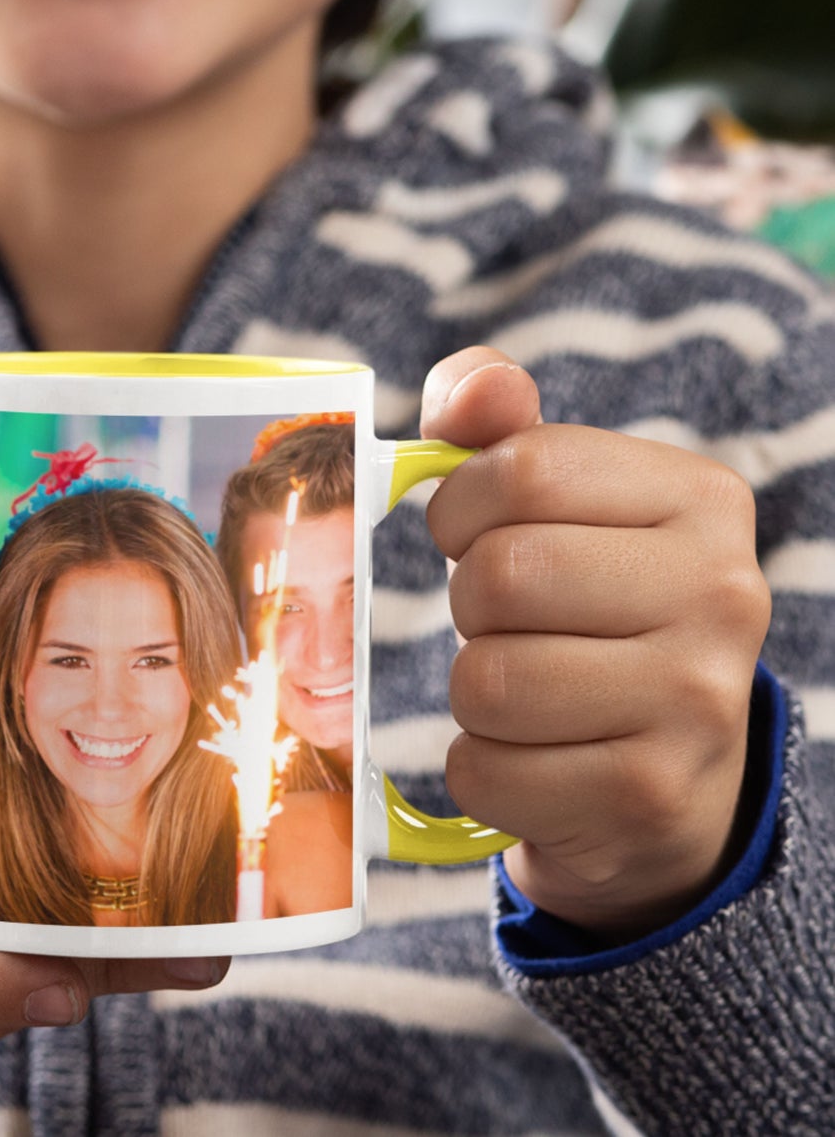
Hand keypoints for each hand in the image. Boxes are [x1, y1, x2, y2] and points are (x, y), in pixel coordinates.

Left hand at [420, 348, 771, 938]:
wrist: (664, 770)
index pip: (522, 469)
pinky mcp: (649, 794)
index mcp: (702, 499)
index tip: (471, 532)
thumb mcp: (554, 501)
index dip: (459, 505)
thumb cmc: (585, 605)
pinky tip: (532, 756)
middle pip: (499, 575)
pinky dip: (479, 766)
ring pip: (486, 680)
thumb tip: (475, 388)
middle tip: (506, 623)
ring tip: (524, 689)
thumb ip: (496, 425)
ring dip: (472, 690)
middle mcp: (725, 594)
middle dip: (468, 603)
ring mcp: (698, 702)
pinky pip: (484, 770)